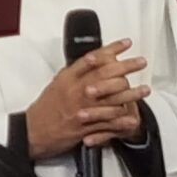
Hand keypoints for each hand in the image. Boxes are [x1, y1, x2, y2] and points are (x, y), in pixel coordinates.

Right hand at [22, 40, 148, 158]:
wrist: (31, 132)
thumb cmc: (45, 109)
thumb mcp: (57, 85)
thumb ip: (75, 73)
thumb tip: (94, 61)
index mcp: (68, 80)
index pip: (91, 60)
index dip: (110, 50)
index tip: (125, 43)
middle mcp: (75, 92)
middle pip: (104, 75)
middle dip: (126, 67)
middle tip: (141, 62)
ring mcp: (81, 109)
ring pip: (110, 99)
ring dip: (131, 94)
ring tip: (145, 89)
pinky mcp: (84, 127)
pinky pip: (106, 123)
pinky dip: (121, 121)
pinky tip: (133, 118)